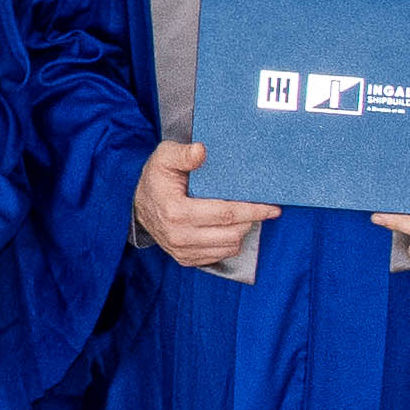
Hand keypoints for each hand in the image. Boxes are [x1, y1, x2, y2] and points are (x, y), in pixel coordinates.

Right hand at [132, 137, 268, 275]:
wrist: (137, 204)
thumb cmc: (156, 178)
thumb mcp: (164, 157)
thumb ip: (183, 154)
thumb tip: (201, 150)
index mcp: (176, 211)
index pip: (226, 214)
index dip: (253, 210)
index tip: (272, 206)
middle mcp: (179, 236)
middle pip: (232, 233)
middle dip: (252, 220)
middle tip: (261, 206)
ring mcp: (182, 251)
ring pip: (229, 246)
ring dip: (242, 231)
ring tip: (245, 215)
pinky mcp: (186, 259)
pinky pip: (220, 255)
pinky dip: (230, 241)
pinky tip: (230, 227)